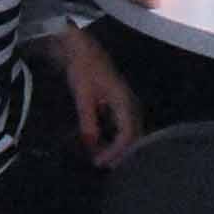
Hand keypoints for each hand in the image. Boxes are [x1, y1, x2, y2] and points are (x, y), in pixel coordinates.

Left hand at [59, 28, 144, 166]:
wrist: (80, 47)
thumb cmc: (83, 68)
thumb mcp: (83, 97)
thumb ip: (88, 123)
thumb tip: (91, 147)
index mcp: (125, 102)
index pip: (128, 135)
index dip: (116, 152)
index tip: (99, 162)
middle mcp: (130, 103)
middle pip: (133, 135)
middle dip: (120, 153)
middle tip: (103, 165)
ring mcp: (126, 101)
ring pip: (129, 130)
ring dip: (118, 145)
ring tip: (102, 157)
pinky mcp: (118, 100)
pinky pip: (122, 123)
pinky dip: (114, 136)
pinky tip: (102, 142)